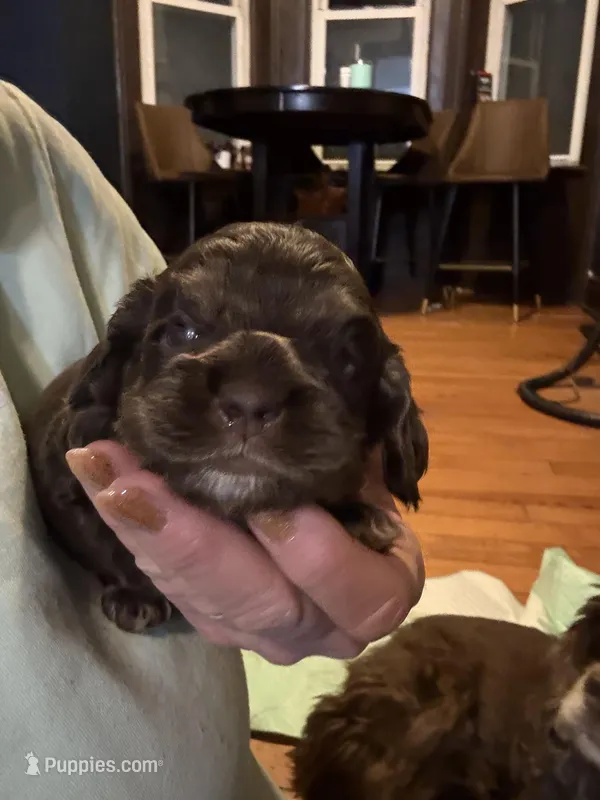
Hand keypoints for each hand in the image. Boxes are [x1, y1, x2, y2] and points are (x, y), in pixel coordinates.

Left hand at [66, 443, 423, 664]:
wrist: (336, 514)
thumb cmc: (361, 481)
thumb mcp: (371, 461)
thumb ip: (356, 450)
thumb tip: (314, 400)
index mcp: (380, 590)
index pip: (360, 596)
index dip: (318, 560)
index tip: (270, 509)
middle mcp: (325, 629)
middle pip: (262, 606)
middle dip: (192, 545)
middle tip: (134, 486)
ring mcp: (266, 633)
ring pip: (206, 602)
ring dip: (147, 536)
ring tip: (102, 472)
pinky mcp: (219, 621)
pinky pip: (175, 590)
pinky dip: (136, 535)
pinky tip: (104, 483)